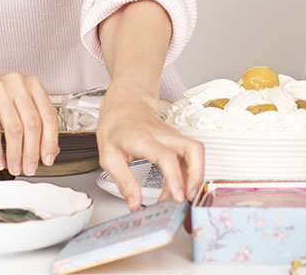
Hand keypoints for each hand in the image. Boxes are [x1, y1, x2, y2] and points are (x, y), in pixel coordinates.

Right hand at [0, 70, 59, 176]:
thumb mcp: (16, 105)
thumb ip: (33, 122)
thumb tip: (49, 150)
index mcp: (32, 84)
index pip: (48, 116)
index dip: (51, 141)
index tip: (48, 158)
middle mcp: (18, 84)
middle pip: (32, 124)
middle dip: (32, 152)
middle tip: (30, 168)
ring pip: (14, 130)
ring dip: (15, 154)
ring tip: (15, 167)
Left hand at [95, 81, 203, 210]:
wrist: (125, 102)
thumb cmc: (116, 124)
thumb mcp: (108, 156)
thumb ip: (124, 182)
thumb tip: (135, 204)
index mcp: (143, 138)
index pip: (167, 156)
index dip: (176, 178)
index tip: (178, 196)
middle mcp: (163, 135)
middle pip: (194, 150)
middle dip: (197, 176)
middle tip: (189, 197)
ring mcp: (173, 136)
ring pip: (196, 154)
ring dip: (194, 177)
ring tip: (181, 198)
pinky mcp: (177, 141)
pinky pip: (190, 158)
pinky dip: (188, 175)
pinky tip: (176, 189)